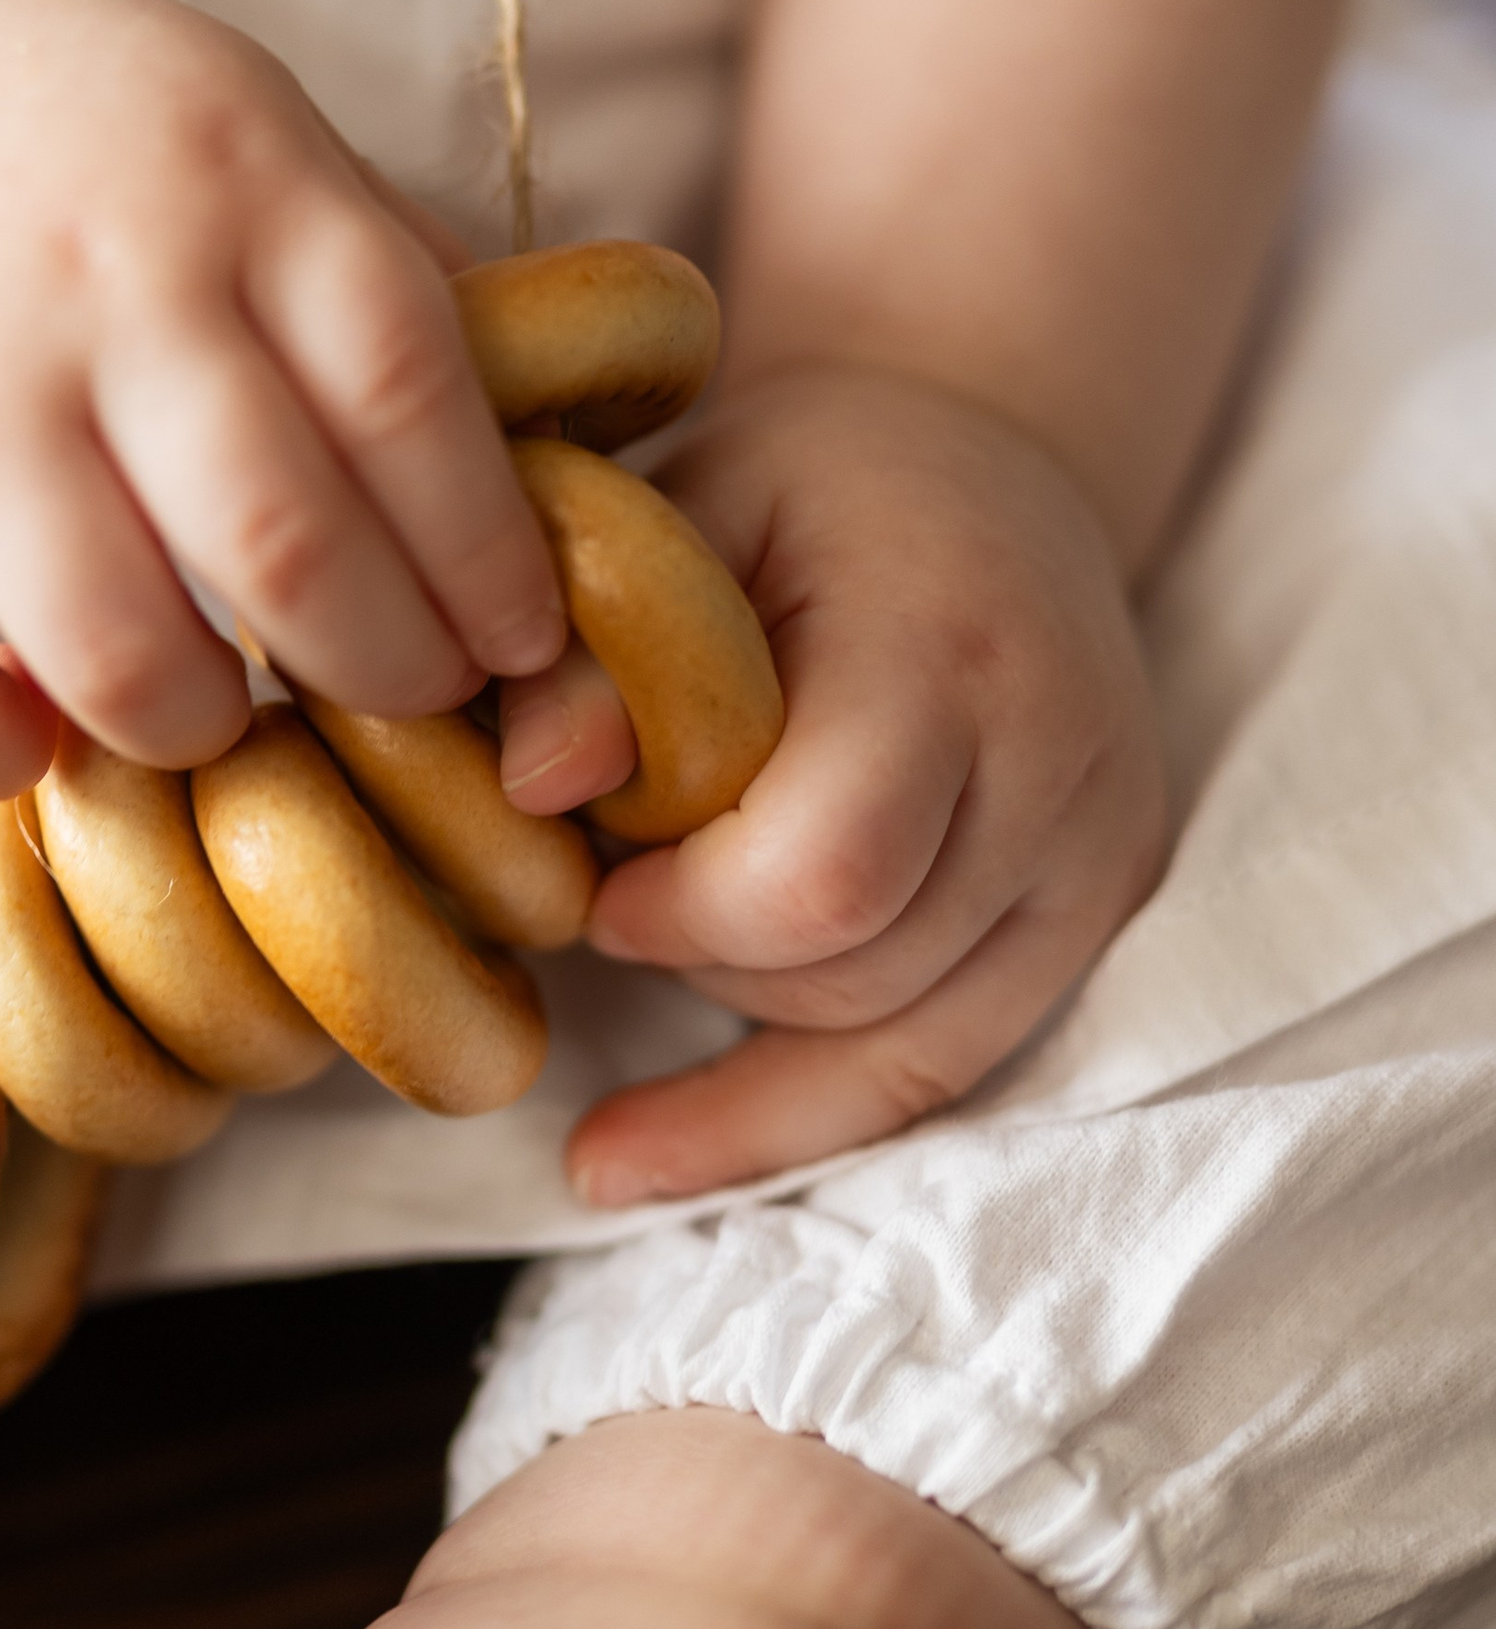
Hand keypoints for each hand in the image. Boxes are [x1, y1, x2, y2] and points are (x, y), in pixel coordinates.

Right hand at [0, 0, 562, 794]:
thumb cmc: (80, 145)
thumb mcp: (255, 138)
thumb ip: (386, 274)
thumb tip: (571, 442)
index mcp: (247, 188)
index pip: (415, 402)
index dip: (490, 554)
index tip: (520, 642)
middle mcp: (109, 289)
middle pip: (291, 551)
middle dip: (383, 673)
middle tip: (402, 704)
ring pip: (120, 654)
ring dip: (201, 733)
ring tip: (221, 723)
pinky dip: (1, 761)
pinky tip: (39, 738)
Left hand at [496, 366, 1165, 1202]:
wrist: (991, 474)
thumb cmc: (806, 492)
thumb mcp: (685, 512)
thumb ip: (599, 646)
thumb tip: (529, 791)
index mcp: (950, 643)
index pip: (830, 869)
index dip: (684, 908)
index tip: (596, 868)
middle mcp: (1061, 762)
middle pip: (857, 971)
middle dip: (706, 957)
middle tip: (621, 878)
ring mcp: (1098, 856)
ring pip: (898, 1045)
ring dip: (746, 1015)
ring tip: (662, 926)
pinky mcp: (1096, 918)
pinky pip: (935, 1073)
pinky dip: (782, 1117)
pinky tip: (635, 1154)